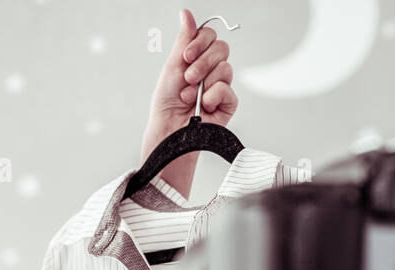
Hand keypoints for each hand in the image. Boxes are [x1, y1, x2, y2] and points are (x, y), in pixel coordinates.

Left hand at [140, 9, 238, 197]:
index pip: (210, 36)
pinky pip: (227, 89)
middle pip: (221, 48)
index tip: (186, 56)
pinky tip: (202, 106)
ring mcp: (221, 86)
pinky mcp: (228, 104)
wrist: (168, 130)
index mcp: (198, 58)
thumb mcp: (173, 66)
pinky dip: (212, 96)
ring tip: (189, 97)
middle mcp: (212, 70)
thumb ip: (184, 40)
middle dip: (202, 63)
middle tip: (187, 78)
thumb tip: (186, 14)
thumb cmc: (166, 103)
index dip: (200, 42)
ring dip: (203, 82)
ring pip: (226, 68)